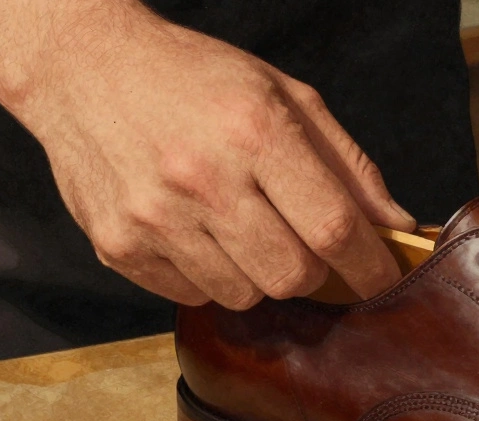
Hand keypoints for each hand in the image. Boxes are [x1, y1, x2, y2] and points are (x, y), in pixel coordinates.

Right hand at [8, 8, 412, 308]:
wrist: (82, 67)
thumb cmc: (195, 79)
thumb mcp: (284, 96)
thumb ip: (348, 165)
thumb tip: (397, 224)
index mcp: (255, 131)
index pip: (335, 228)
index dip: (370, 266)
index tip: (384, 279)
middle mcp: (202, 178)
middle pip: (293, 276)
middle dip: (312, 269)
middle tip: (298, 239)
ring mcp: (154, 218)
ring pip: (245, 295)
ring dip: (257, 273)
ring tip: (237, 224)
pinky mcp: (118, 247)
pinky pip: (192, 296)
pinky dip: (207, 275)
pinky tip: (193, 229)